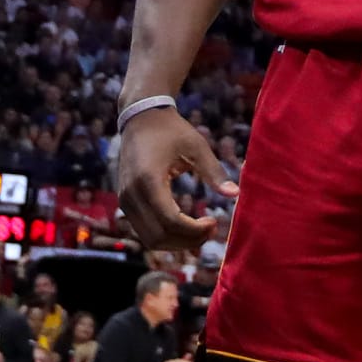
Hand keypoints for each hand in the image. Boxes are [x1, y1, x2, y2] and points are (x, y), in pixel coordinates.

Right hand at [118, 108, 236, 248]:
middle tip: (211, 229)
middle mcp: (132, 194)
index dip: (194, 230)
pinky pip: (145, 231)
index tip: (214, 222)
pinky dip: (166, 236)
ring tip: (200, 230)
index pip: (170, 221)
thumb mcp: (196, 146)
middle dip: (188, 241)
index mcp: (148, 180)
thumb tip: (235, 194)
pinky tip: (186, 226)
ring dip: (177, 243)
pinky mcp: (126, 203)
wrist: (140, 119)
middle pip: (159, 237)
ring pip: (150, 239)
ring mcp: (125, 200)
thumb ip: (214, 171)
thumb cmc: (171, 130)